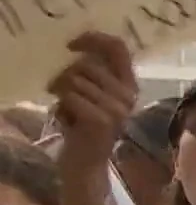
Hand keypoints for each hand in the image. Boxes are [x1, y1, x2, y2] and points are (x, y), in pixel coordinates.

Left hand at [46, 33, 137, 173]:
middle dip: (65, 75)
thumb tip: (77, 50)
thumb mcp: (94, 97)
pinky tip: (66, 119)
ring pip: (76, 81)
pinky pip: (72, 97)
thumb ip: (93, 75)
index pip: (118, 49)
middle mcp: (129, 95)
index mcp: (130, 85)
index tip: (71, 43)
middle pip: (88, 65)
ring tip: (64, 108)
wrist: (87, 164)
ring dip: (61, 92)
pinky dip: (62, 107)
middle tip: (56, 90)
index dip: (94, 39)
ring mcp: (118, 108)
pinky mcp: (103, 119)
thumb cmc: (85, 128)